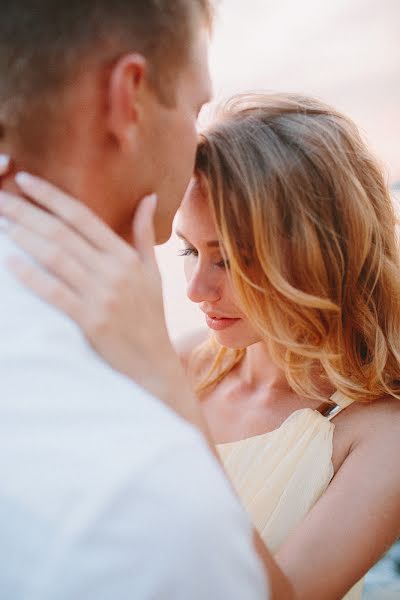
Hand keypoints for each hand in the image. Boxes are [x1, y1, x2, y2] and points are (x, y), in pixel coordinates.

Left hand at [0, 162, 199, 422]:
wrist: (153, 362)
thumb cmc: (150, 316)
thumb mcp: (152, 272)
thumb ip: (143, 234)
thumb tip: (149, 197)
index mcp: (125, 256)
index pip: (82, 217)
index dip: (51, 196)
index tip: (24, 180)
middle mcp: (114, 272)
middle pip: (62, 233)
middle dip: (26, 212)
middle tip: (0, 199)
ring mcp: (103, 296)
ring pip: (55, 258)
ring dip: (24, 238)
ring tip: (2, 224)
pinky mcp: (91, 321)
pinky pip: (55, 293)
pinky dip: (31, 276)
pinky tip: (10, 262)